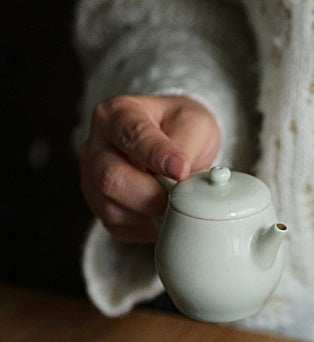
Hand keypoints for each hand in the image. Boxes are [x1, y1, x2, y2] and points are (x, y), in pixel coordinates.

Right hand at [79, 94, 220, 243]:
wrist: (173, 143)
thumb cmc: (180, 128)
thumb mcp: (194, 122)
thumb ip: (187, 143)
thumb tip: (179, 174)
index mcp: (117, 114)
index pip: (131, 135)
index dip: (156, 155)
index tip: (180, 170)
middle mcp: (96, 145)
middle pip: (111, 178)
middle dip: (152, 195)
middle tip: (180, 198)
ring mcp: (92, 178)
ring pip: (111, 208)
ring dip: (150, 214)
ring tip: (175, 204)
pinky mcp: (99, 206)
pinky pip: (118, 226)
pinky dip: (145, 227)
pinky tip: (162, 214)